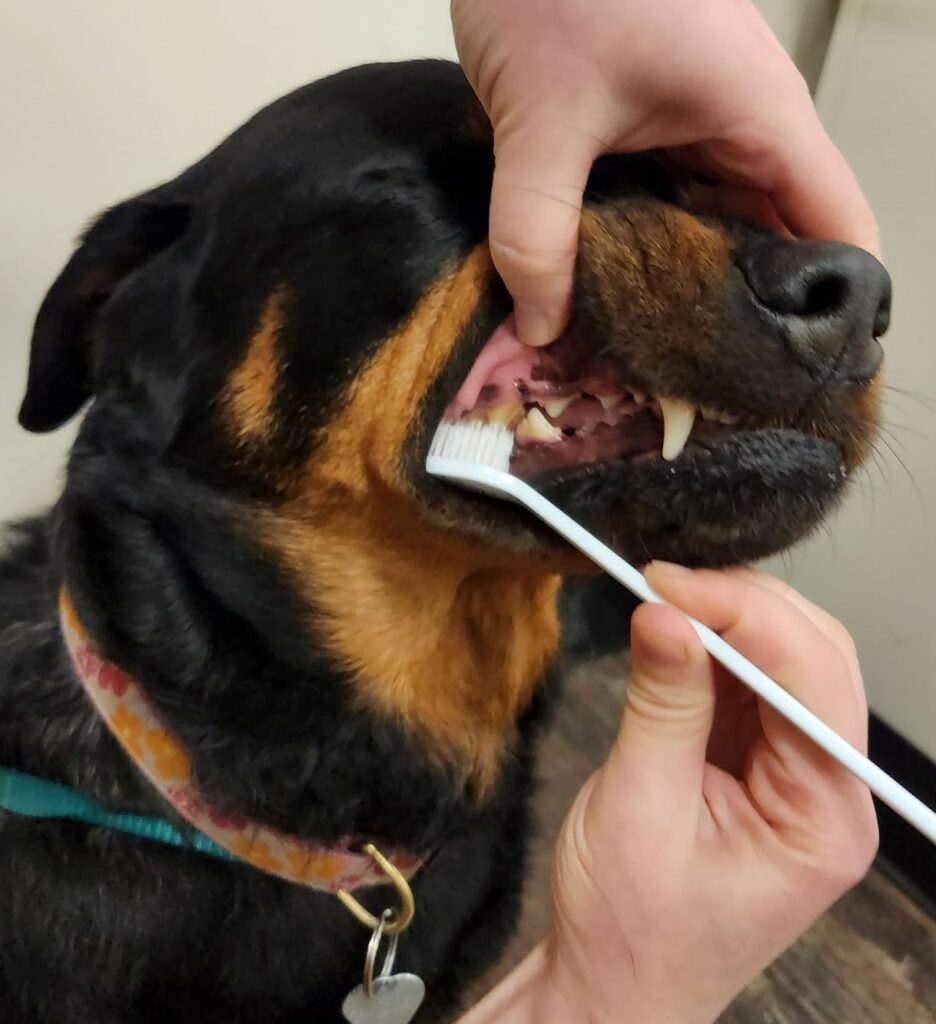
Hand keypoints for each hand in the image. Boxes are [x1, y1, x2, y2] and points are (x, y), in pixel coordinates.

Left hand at [451, 0, 879, 346]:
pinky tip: (613, 304)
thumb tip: (542, 328)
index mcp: (760, 121)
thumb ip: (536, 230)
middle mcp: (742, 134)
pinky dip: (646, 257)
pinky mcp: (649, 132)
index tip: (801, 384)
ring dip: (688, 295)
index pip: (838, 229)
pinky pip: (666, 210)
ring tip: (657, 370)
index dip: (834, 310)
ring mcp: (697, 132)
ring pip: (715, 234)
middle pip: (775, 245)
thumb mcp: (544, 118)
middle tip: (707, 399)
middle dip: (744, 321)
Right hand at [460, 565, 877, 1023]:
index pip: (812, 682)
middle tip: (662, 583)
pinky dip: (712, 649)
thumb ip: (662, 704)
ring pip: (786, 660)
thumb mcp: (638, 809)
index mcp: (824, 817)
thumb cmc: (632, 928)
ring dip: (726, 621)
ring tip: (661, 601)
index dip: (744, 616)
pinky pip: (749, 684)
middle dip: (742, 608)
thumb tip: (665, 613)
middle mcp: (828, 791)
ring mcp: (795, 775)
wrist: (614, 987)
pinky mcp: (758, 764)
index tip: (667, 582)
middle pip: (815, 659)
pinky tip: (674, 635)